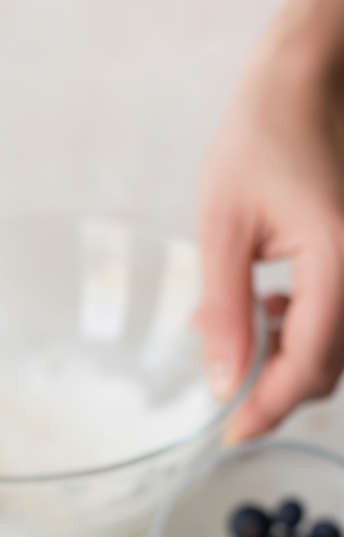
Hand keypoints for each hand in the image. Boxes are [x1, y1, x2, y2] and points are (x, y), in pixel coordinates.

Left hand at [197, 0, 343, 439]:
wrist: (304, 83)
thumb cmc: (260, 137)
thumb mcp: (222, 228)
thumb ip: (224, 312)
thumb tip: (222, 383)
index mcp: (339, 256)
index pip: (308, 362)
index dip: (267, 406)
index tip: (228, 434)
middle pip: (326, 368)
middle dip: (273, 390)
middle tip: (222, 395)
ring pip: (332, 352)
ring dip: (284, 362)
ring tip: (241, 334)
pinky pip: (337, 323)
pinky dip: (299, 335)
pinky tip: (267, 310)